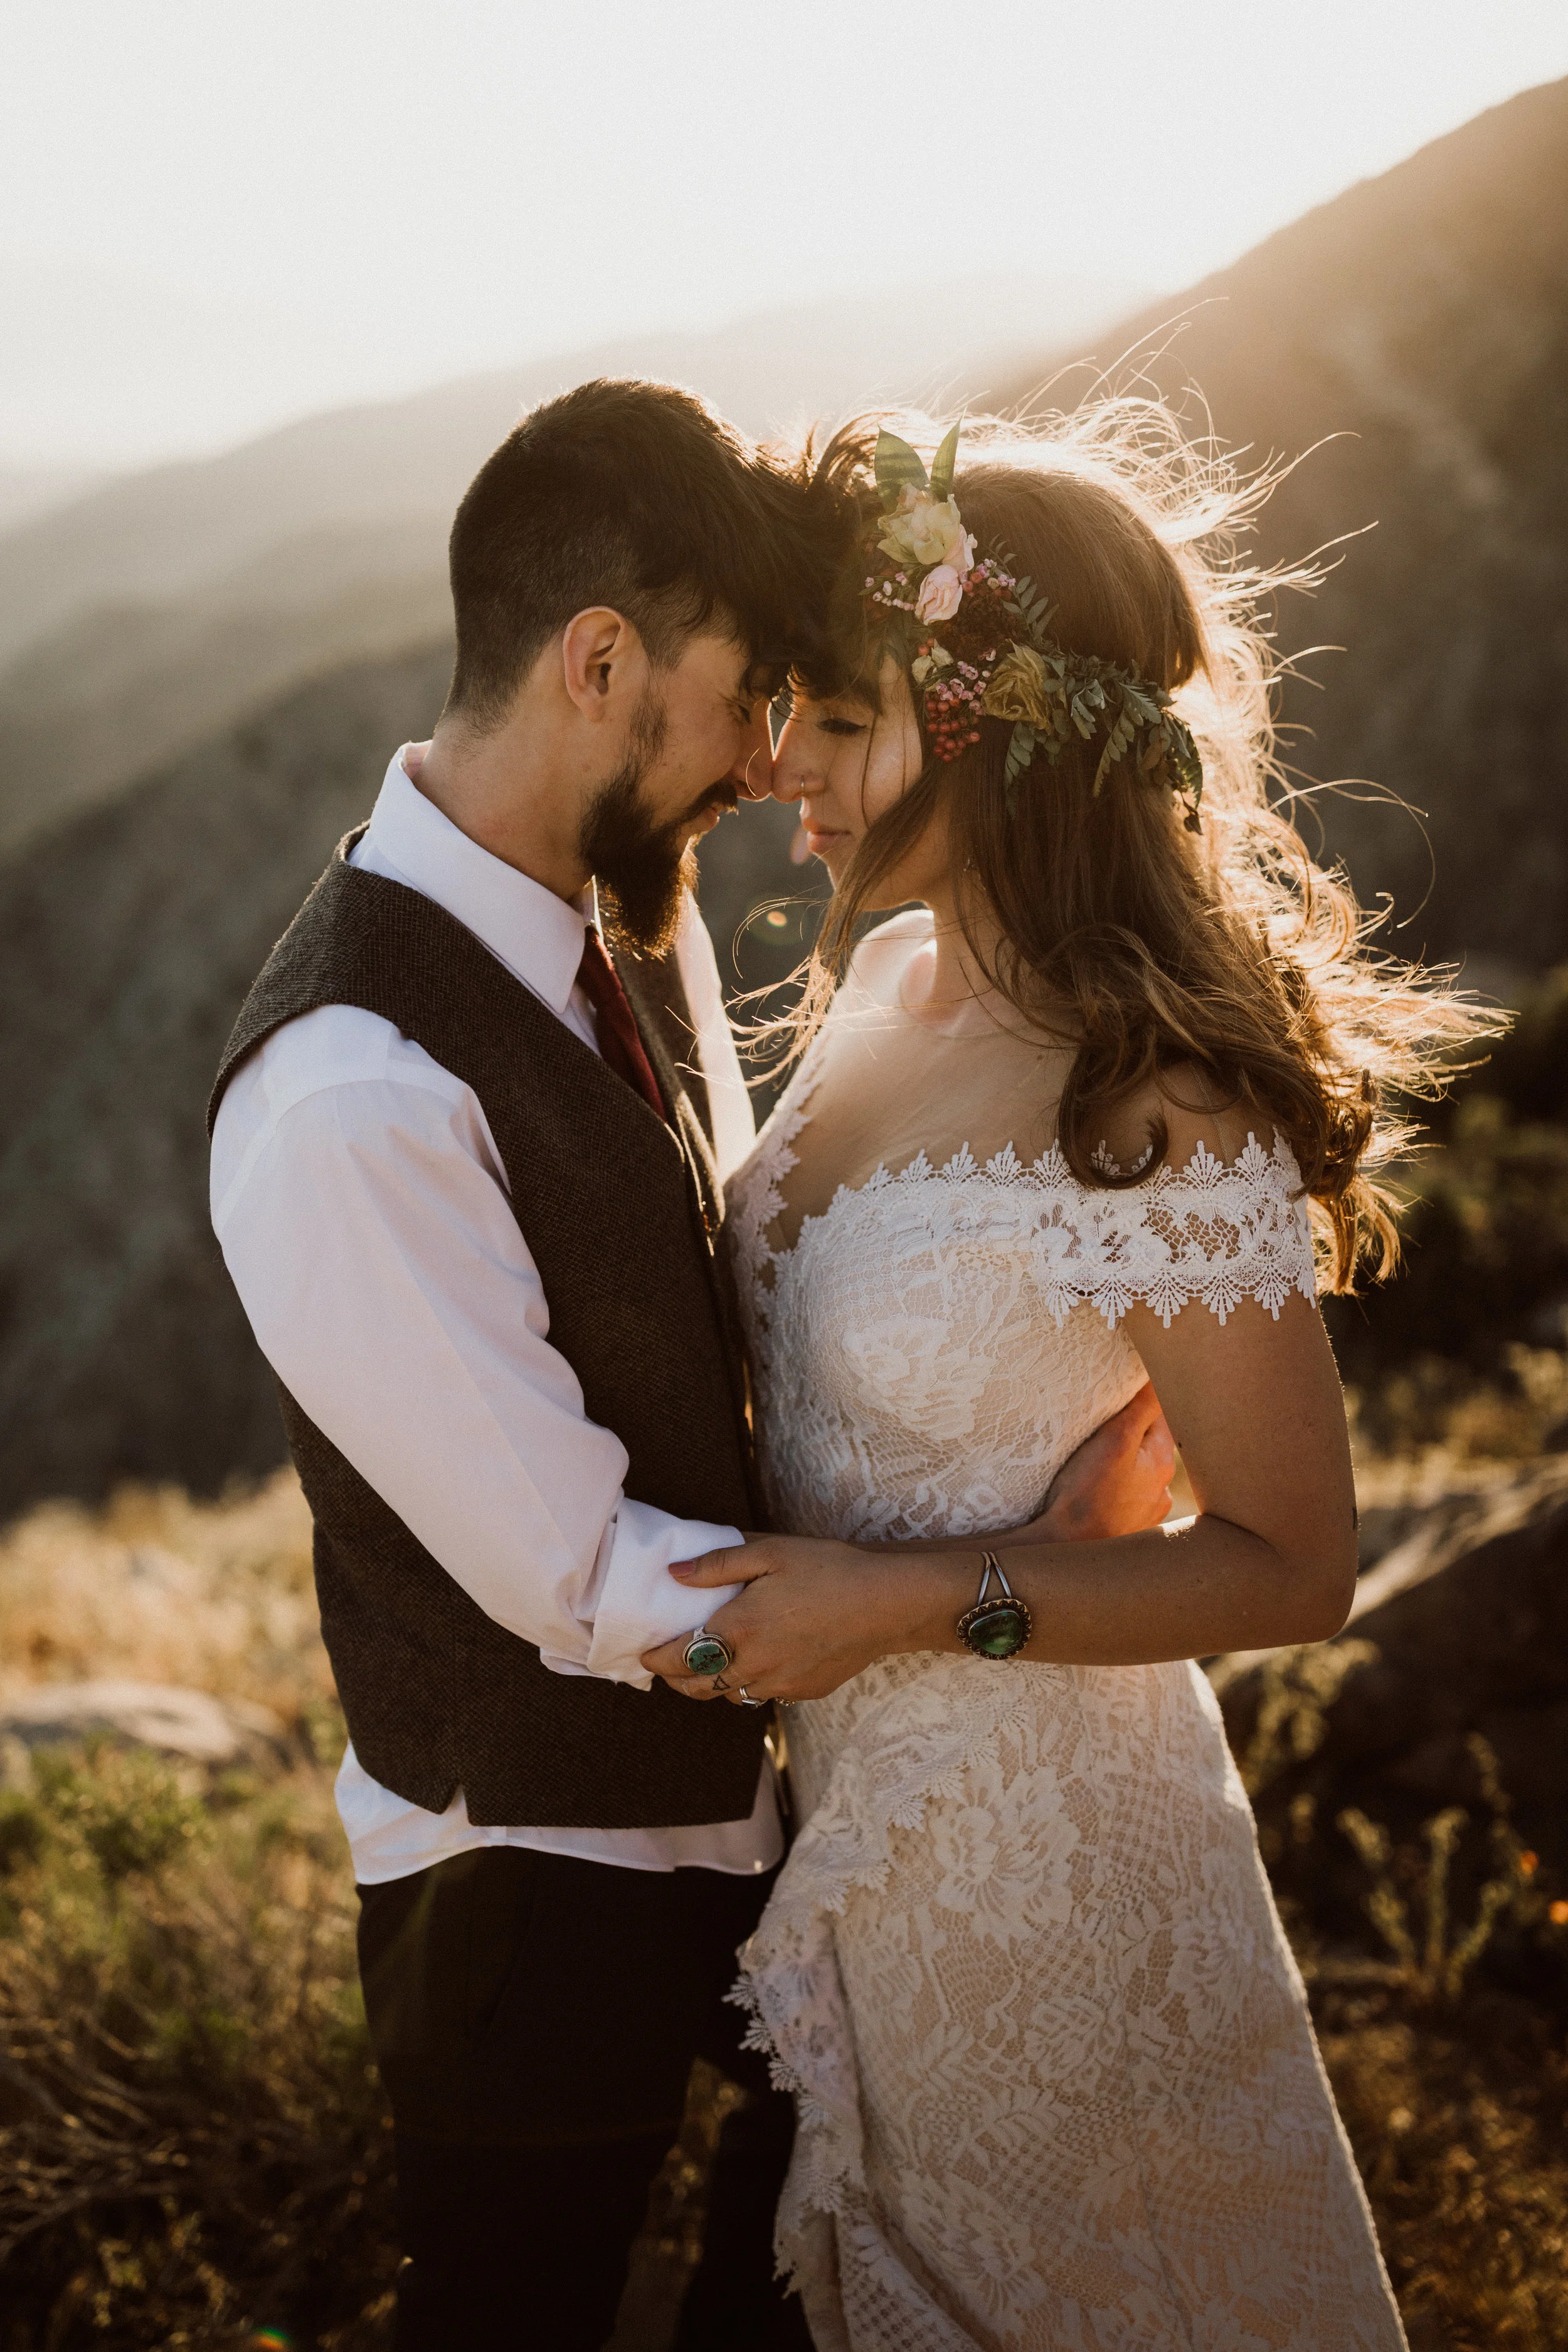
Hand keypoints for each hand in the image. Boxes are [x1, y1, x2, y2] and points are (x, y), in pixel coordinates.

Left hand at [641, 1535, 912, 1705]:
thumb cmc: (829, 1570)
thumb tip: (674, 1573)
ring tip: (712, 1662)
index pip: (680, 1659)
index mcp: (738, 1630)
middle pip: (698, 1688)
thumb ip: (717, 1566)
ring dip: (714, 1684)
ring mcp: (781, 1684)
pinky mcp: (805, 1692)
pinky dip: (752, 1683)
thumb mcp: (770, 1553)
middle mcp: (754, 1666)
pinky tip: (759, 1660)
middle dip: (677, 1679)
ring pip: (731, 1696)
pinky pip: (765, 1694)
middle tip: (669, 1664)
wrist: (887, 1603)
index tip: (644, 1653)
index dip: (656, 1659)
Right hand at [1033, 1381, 1174, 1542]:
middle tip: (1100, 1427)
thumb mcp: (1115, 1440)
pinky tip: (1095, 1491)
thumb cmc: (1087, 1493)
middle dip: (1128, 1433)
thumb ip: (1142, 1407)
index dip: (1139, 1401)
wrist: (1066, 1550)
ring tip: (1094, 1462)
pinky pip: (1124, 1498)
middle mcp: (1161, 1489)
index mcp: (1161, 1463)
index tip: (1119, 1394)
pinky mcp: (1127, 1529)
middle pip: (1147, 1445)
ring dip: (1121, 1463)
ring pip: (1135, 1473)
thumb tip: (1162, 1377)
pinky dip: (1114, 1490)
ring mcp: (1145, 1513)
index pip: (1160, 1416)